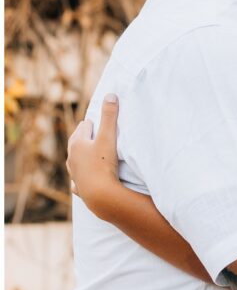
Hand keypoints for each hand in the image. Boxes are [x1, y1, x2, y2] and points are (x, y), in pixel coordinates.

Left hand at [67, 94, 120, 212]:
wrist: (100, 194)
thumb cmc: (104, 164)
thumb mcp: (109, 137)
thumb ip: (110, 116)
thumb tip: (110, 95)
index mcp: (78, 143)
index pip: (83, 128)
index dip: (91, 123)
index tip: (94, 121)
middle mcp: (72, 158)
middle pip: (76, 143)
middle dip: (82, 137)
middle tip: (89, 132)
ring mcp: (74, 173)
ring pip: (74, 161)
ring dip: (79, 156)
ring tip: (84, 154)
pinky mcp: (79, 187)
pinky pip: (76, 181)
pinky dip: (79, 178)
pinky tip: (78, 181)